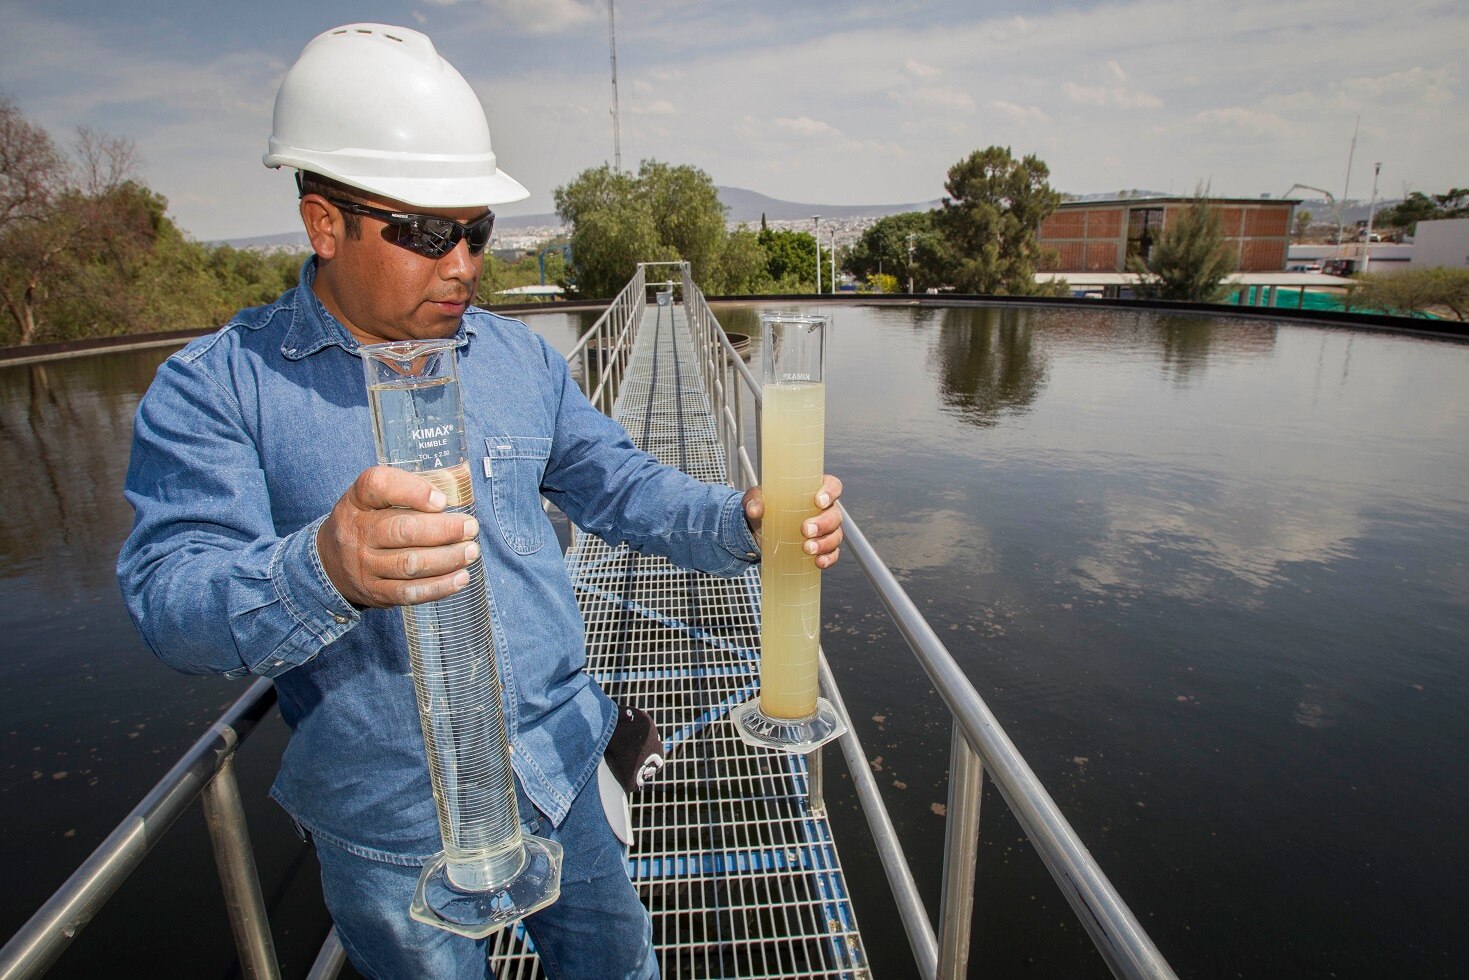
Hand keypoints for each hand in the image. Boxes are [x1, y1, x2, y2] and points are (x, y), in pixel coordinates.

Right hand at [316, 466, 480, 607]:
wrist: (329, 563)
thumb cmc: (365, 523)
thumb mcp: (371, 499)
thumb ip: (405, 491)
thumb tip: (454, 498)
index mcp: (357, 500)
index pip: (378, 485)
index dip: (413, 491)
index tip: (442, 500)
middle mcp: (357, 531)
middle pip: (402, 529)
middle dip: (444, 530)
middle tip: (470, 527)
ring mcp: (363, 564)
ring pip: (409, 563)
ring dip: (447, 558)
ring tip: (470, 551)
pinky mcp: (374, 592)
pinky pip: (409, 592)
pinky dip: (439, 586)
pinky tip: (461, 578)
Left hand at [742, 474, 843, 568]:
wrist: (761, 531)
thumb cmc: (766, 507)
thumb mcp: (757, 498)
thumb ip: (754, 500)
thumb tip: (754, 510)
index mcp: (813, 491)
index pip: (832, 486)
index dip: (830, 492)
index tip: (818, 501)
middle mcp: (825, 510)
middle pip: (835, 514)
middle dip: (823, 524)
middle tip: (805, 530)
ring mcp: (826, 530)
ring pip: (836, 535)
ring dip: (825, 543)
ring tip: (807, 548)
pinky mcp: (823, 548)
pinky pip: (833, 553)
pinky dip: (828, 558)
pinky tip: (818, 562)